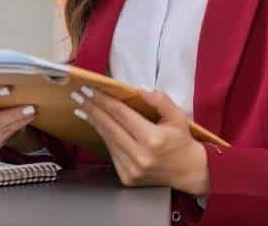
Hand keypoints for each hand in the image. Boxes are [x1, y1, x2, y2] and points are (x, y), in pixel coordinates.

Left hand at [73, 87, 208, 194]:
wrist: (190, 172)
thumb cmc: (182, 141)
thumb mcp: (177, 117)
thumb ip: (160, 101)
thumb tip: (140, 89)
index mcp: (153, 139)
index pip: (121, 114)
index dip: (103, 100)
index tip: (89, 89)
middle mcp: (140, 155)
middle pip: (109, 126)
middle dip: (91, 108)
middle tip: (77, 95)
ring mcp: (132, 169)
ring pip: (108, 140)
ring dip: (94, 122)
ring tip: (82, 109)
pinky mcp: (127, 178)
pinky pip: (112, 152)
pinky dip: (105, 137)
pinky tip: (98, 126)